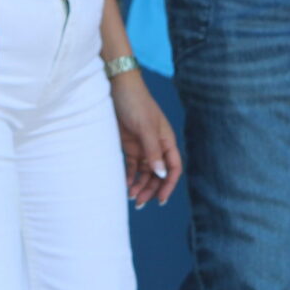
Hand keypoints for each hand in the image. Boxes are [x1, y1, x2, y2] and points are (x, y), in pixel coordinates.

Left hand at [110, 69, 182, 205]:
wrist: (116, 86)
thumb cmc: (135, 102)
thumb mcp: (145, 127)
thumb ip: (153, 151)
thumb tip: (161, 173)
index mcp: (166, 141)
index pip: (173, 168)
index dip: (168, 185)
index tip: (160, 200)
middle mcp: (156, 146)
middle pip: (158, 174)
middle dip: (151, 189)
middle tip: (139, 203)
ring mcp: (142, 146)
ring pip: (145, 173)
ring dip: (139, 186)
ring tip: (131, 197)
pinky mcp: (129, 145)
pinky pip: (132, 167)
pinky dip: (130, 177)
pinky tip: (125, 185)